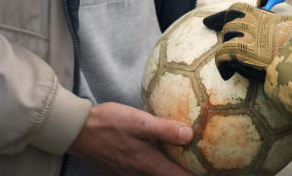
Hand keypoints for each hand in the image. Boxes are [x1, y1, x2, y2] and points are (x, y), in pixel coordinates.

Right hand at [69, 102, 193, 174]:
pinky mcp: (122, 169)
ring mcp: (129, 174)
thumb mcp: (138, 121)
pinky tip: (163, 156)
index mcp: (147, 164)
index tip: (213, 174)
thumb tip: (190, 134)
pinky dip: (159, 169)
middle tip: (204, 167)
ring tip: (188, 163)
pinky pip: (146, 174)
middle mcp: (139, 174)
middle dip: (186, 174)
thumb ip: (164, 128)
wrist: (77, 131)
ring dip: (172, 172)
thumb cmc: (108, 123)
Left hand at [203, 4, 291, 80]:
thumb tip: (287, 35)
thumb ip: (286, 29)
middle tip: (211, 32)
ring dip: (227, 46)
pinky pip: (223, 54)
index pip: (242, 9)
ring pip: (227, 35)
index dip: (226, 14)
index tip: (211, 20)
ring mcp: (251, 36)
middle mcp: (258, 23)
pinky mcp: (245, 51)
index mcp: (270, 17)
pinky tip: (226, 73)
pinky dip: (222, 63)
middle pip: (231, 20)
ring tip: (231, 60)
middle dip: (221, 28)